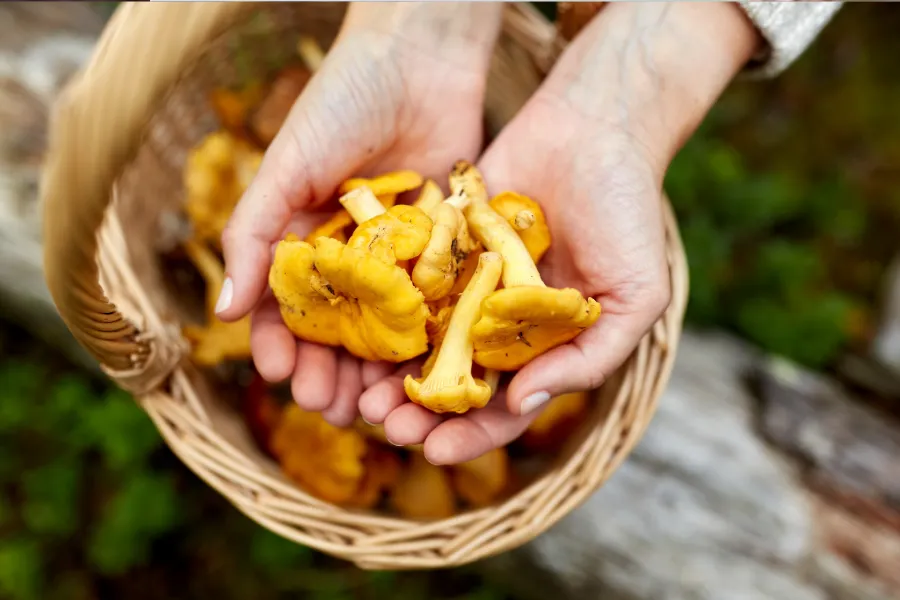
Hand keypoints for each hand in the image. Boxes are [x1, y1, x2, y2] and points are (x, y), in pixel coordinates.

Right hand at [217, 3, 502, 425]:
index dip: (281, 346)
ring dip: (377, 374)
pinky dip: (428, 343)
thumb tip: (222, 314)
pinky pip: (436, 305)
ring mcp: (401, 259)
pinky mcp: (447, 250)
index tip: (282, 378)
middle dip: (330, 373)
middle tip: (331, 409)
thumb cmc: (340, 103)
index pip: (287, 308)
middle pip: (338, 332)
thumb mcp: (285, 167)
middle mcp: (352, 258)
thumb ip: (252, 236)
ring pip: (387, 331)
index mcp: (305, 241)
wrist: (419, 58)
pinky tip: (424, 375)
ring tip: (376, 410)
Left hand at [360, 2, 759, 463]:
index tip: (435, 452)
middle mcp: (501, 325)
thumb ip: (590, 357)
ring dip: (392, 374)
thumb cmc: (626, 214)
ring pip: (421, 343)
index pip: (505, 407)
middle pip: (454, 383)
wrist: (594, 129)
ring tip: (362, 395)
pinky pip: (407, 287)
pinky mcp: (441, 248)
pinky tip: (356, 333)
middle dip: (420, 413)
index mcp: (545, 348)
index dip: (472, 435)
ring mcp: (468, 287)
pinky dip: (384, 313)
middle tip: (384, 426)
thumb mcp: (635, 295)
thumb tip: (524, 405)